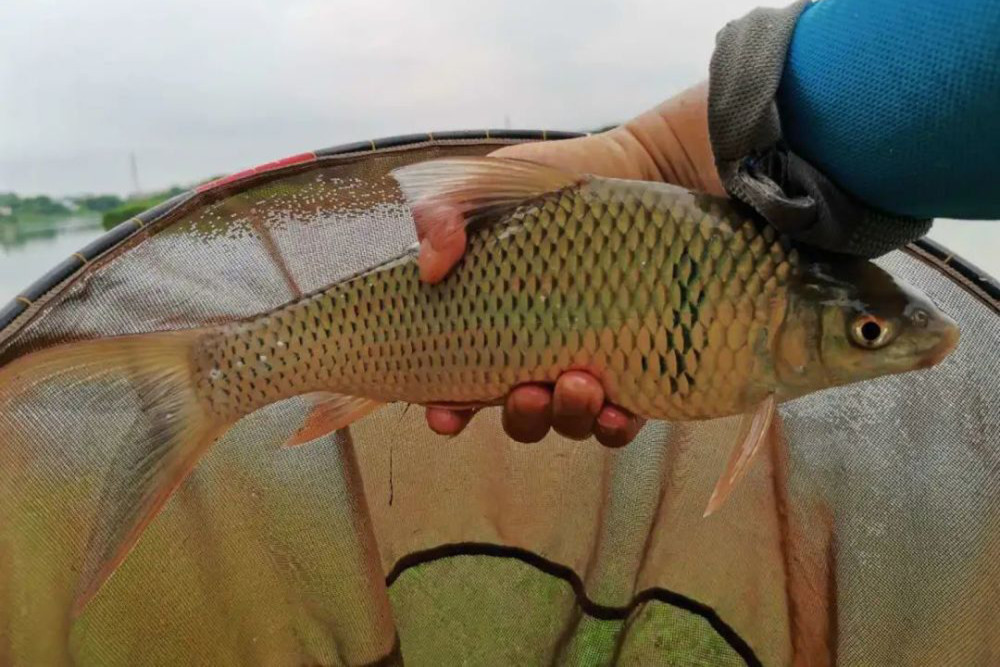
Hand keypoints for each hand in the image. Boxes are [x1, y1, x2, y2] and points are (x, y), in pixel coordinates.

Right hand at [419, 82, 724, 446]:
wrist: (636, 166)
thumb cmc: (548, 180)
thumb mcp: (481, 186)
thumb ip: (443, 213)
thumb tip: (431, 267)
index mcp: (495, 328)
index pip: (462, 387)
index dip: (449, 410)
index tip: (444, 414)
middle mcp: (540, 357)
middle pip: (522, 416)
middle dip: (522, 416)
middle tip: (527, 391)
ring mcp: (589, 366)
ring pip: (570, 420)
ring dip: (568, 416)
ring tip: (578, 384)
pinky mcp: (638, 367)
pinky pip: (623, 419)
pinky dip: (615, 426)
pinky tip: (616, 410)